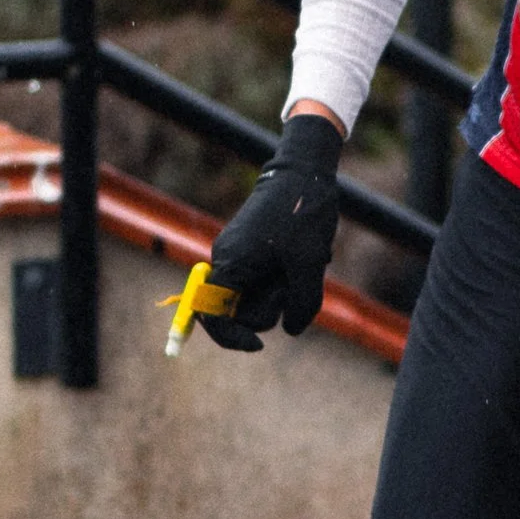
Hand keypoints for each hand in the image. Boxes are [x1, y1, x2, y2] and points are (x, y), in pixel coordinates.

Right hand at [202, 110, 344, 350]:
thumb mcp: (309, 263)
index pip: (210, 314)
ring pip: (260, 296)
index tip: (258, 345)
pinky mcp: (256, 252)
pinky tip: (303, 257)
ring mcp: (241, 256)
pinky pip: (270, 281)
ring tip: (301, 261)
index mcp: (229, 263)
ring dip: (284, 290)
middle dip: (271, 305)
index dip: (230, 337)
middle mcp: (228, 261)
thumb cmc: (303, 214)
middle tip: (293, 277)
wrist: (305, 173)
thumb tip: (292, 330)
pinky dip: (288, 278)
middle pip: (241, 310)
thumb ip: (302, 303)